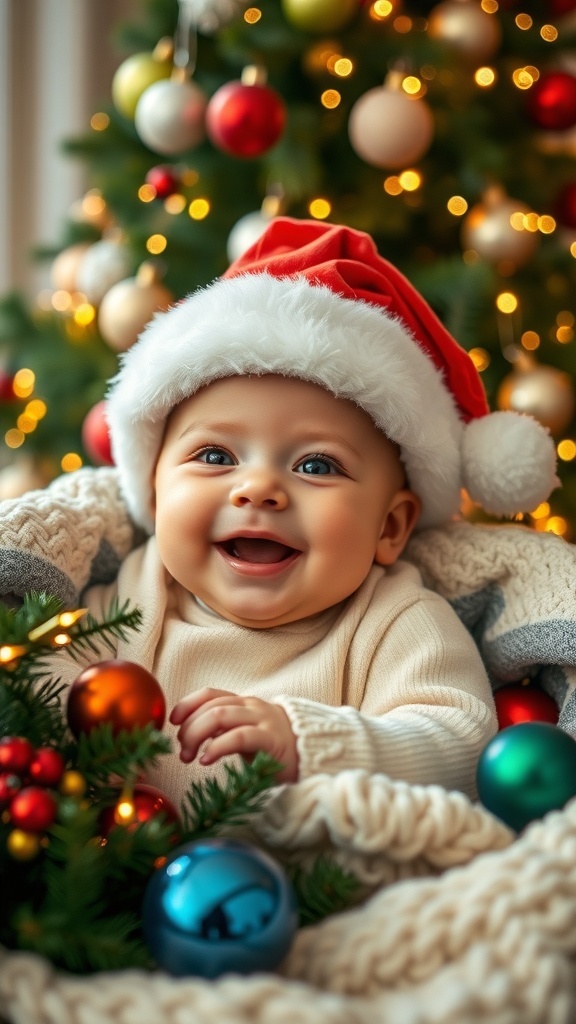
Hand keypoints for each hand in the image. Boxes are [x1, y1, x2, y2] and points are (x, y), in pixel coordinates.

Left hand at [169, 687, 298, 782]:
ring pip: (220, 716)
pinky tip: (206, 760)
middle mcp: (251, 706)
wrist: (311, 755)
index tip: (173, 722)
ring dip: (197, 735)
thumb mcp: (244, 734)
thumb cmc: (272, 748)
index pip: (210, 694)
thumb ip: (222, 730)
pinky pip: (239, 737)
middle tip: (182, 750)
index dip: (187, 704)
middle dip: (188, 728)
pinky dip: (217, 747)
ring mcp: (263, 720)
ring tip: (189, 756)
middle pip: (210, 706)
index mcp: (243, 703)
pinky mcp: (271, 740)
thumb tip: (189, 735)